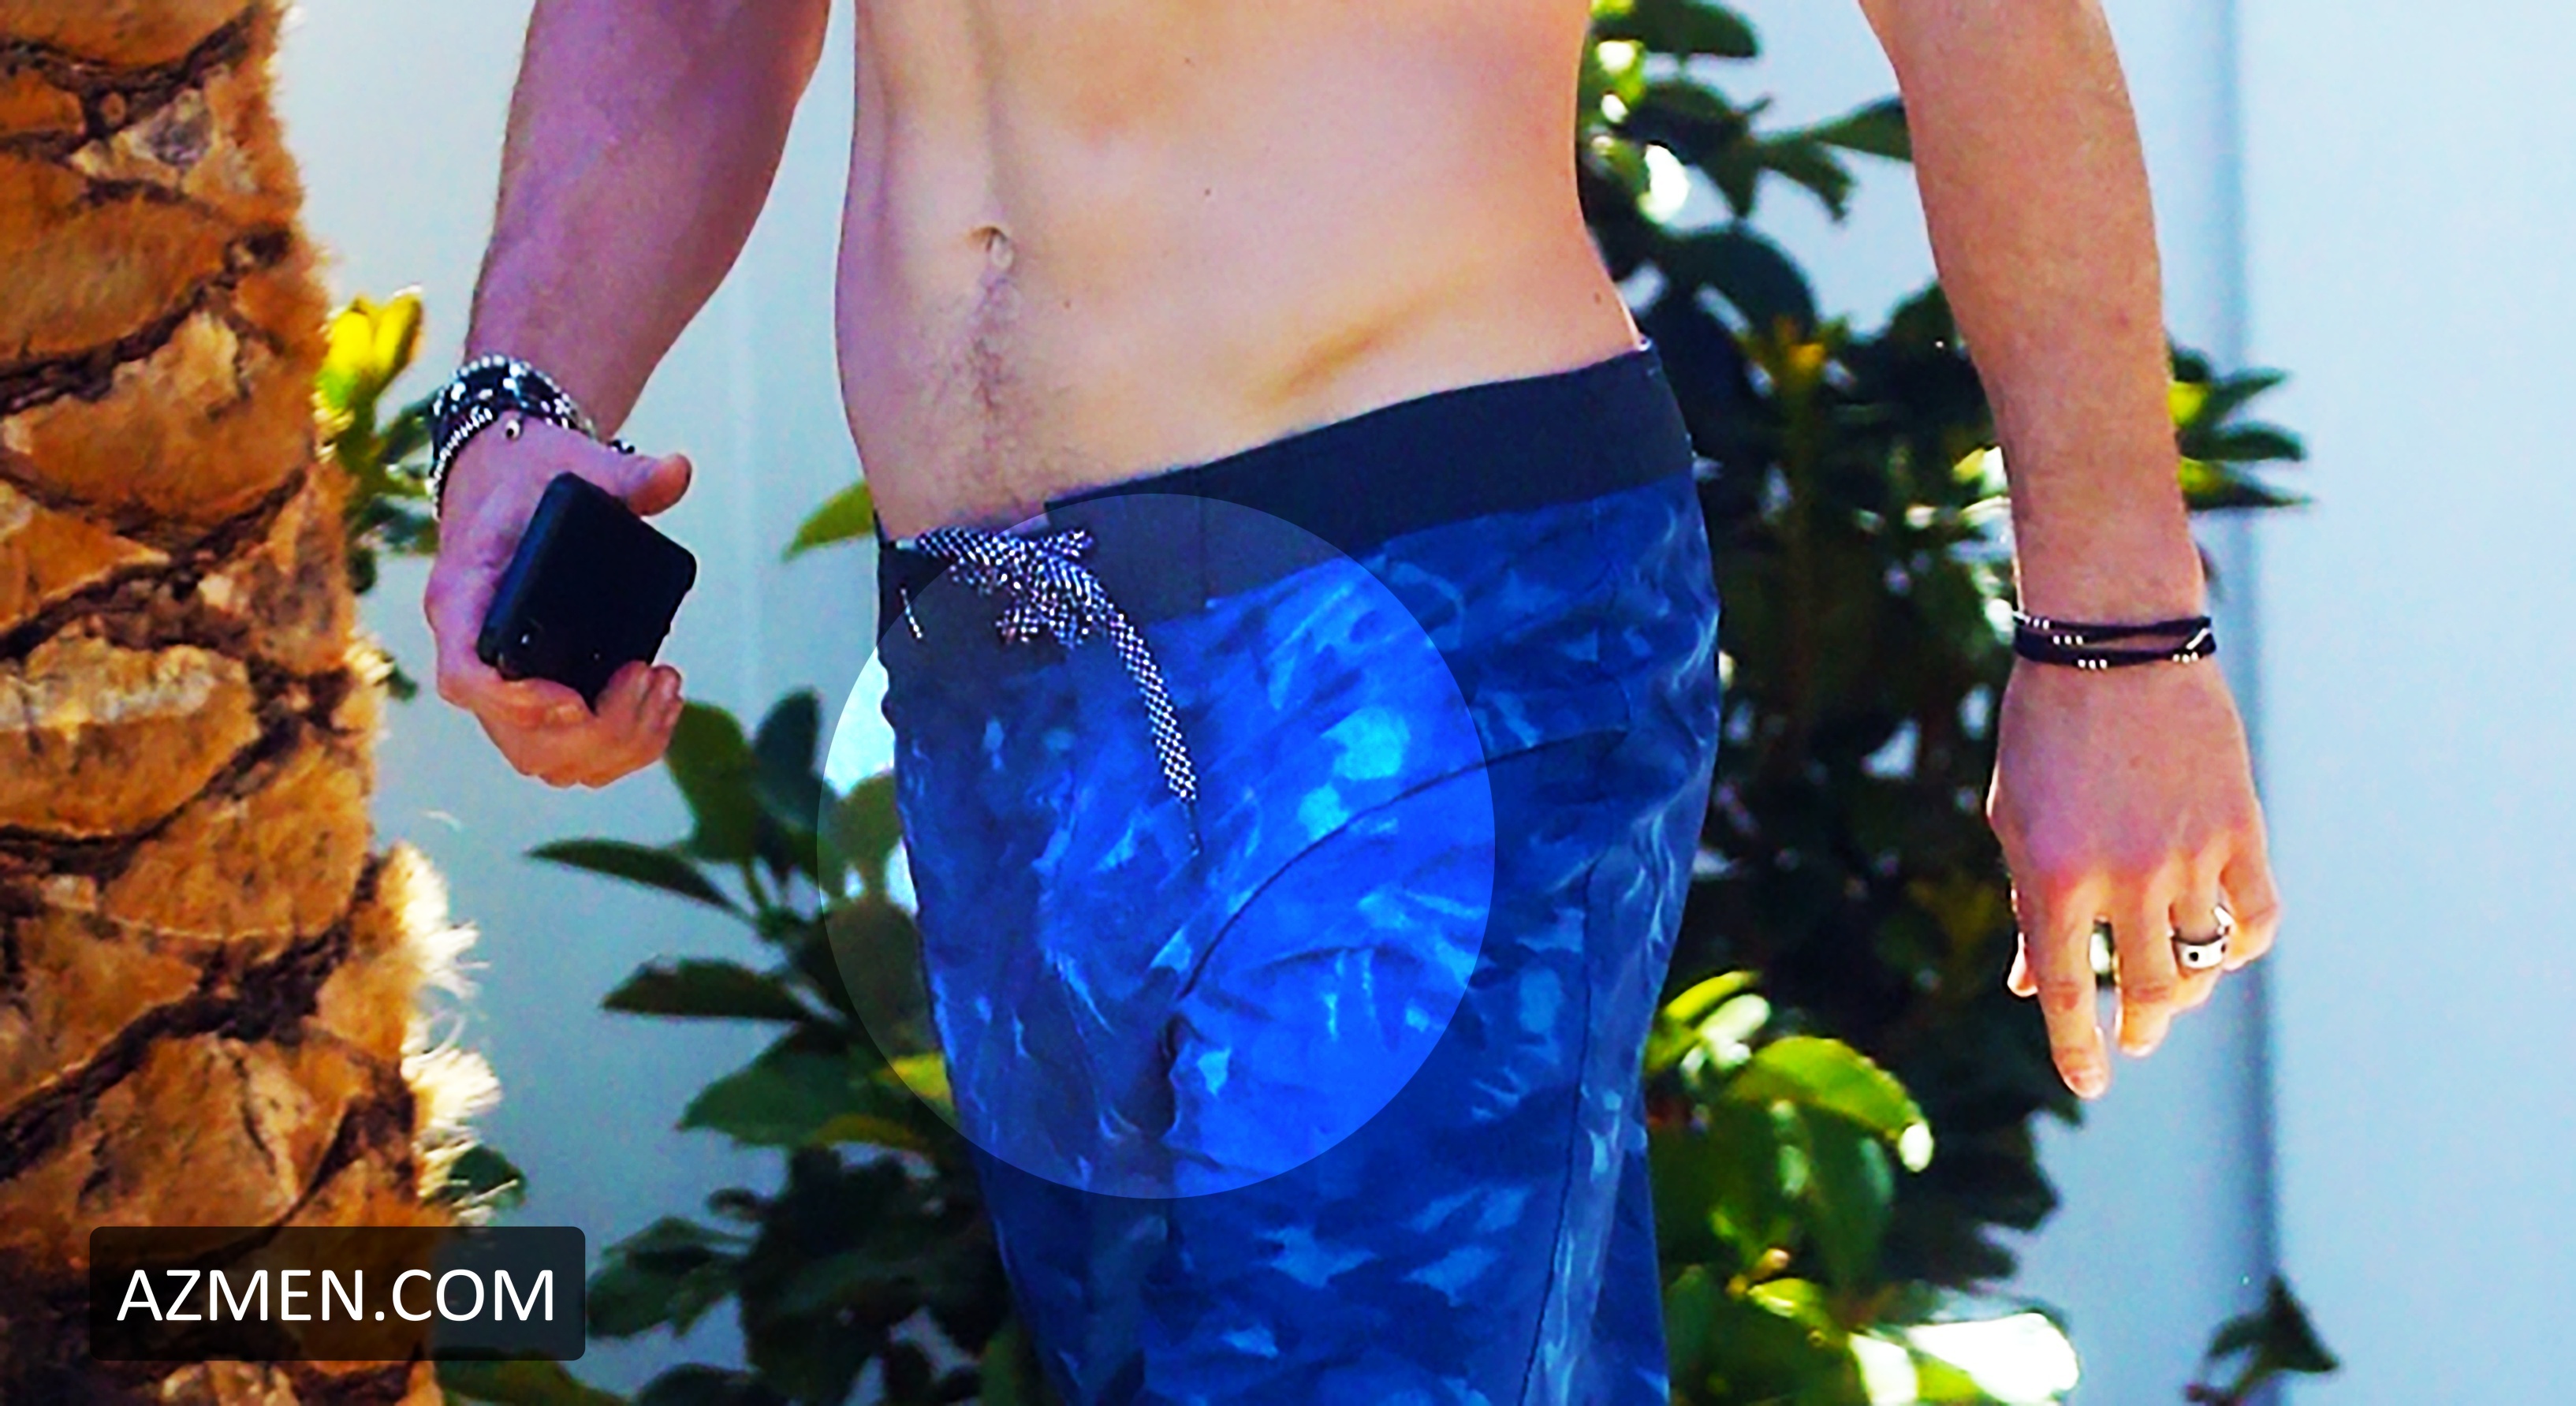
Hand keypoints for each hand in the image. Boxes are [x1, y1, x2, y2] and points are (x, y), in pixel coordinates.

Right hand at [423, 416, 695, 786]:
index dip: (515, 702)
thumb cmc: (533, 480)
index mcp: (463, 599)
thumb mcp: (573, 465)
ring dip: (616, 744)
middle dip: (597, 728)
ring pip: (546, 760)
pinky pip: (569, 756)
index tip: (575, 698)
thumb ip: (624, 476)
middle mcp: (473, 653)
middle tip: (649, 676)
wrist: (514, 487)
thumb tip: (677, 472)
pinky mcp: (536, 697)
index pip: (464, 678)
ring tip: (663, 684)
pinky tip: (662, 704)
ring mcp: (503, 685)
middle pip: (517, 739)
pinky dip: (623, 749)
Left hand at [1987, 658, 2281, 1099]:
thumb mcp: (2013, 819)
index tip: (2090, 1083)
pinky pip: (2257, 916)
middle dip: (2141, 1027)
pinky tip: (2225, 952)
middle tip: (2137, 1040)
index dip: (2076, 1050)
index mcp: (2053, 876)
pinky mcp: (2238, 828)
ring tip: (2172, 1006)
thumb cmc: (2044, 731)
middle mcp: (2124, 876)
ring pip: (2202, 962)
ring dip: (2188, 997)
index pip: (2066, 993)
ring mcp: (2188, 855)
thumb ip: (2029, 903)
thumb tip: (2032, 985)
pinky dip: (2243, 946)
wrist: (2111, 644)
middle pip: (2146, 989)